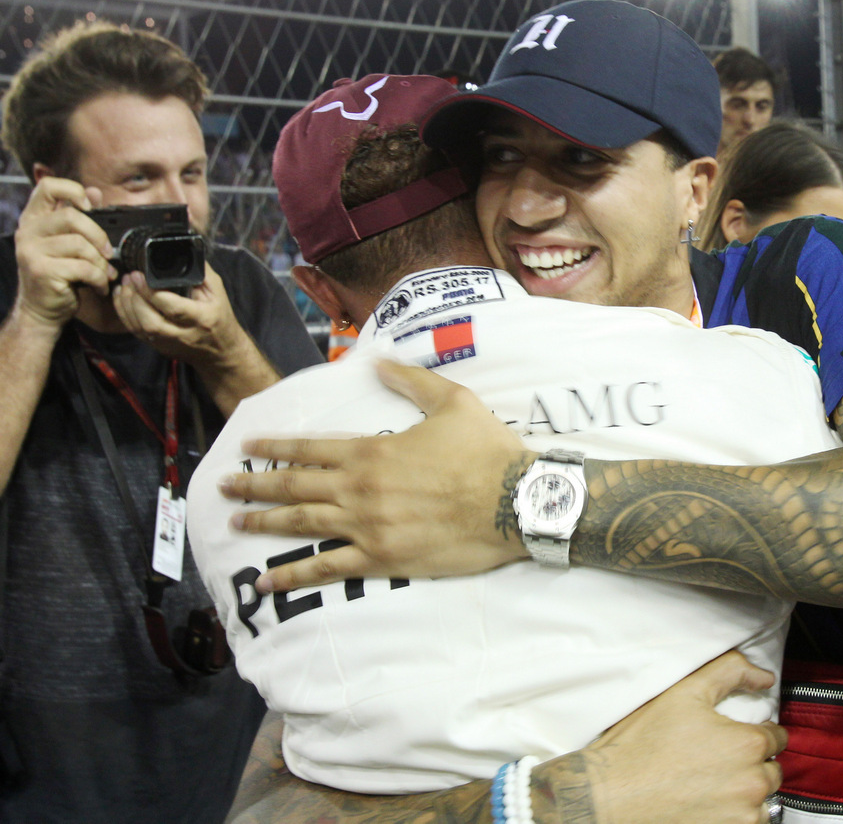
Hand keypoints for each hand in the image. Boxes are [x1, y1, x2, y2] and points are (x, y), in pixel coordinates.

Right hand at [11, 177, 115, 333]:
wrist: (42, 310)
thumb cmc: (59, 275)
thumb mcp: (67, 243)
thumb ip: (80, 218)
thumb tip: (96, 192)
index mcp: (33, 219)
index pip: (47, 186)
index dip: (72, 190)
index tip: (89, 206)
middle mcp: (28, 231)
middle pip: (71, 216)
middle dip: (98, 235)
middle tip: (107, 253)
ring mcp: (31, 251)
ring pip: (80, 244)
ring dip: (100, 262)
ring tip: (104, 274)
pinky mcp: (42, 270)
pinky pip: (84, 267)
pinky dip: (99, 278)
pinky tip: (99, 286)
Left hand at [113, 261, 250, 366]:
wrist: (222, 352)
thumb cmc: (220, 319)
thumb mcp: (219, 294)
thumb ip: (202, 274)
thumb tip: (186, 252)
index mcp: (202, 318)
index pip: (174, 308)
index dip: (152, 292)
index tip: (139, 275)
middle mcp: (184, 334)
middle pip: (152, 322)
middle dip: (135, 299)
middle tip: (129, 278)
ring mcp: (169, 343)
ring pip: (140, 329)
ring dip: (126, 306)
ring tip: (124, 286)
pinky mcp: (159, 347)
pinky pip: (135, 333)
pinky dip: (124, 315)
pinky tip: (123, 298)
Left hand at [220, 359, 536, 591]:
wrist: (514, 501)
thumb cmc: (485, 451)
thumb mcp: (452, 401)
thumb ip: (411, 382)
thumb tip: (378, 364)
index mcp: (371, 450)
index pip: (309, 447)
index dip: (274, 446)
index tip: (247, 446)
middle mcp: (358, 488)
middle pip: (293, 486)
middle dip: (254, 484)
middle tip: (224, 486)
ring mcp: (366, 526)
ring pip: (301, 524)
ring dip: (263, 523)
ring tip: (235, 522)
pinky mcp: (382, 559)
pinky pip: (327, 569)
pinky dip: (293, 575)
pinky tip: (267, 582)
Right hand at [579, 650, 786, 823]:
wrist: (611, 794)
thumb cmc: (644, 744)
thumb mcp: (686, 692)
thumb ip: (730, 672)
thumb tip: (765, 677)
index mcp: (748, 743)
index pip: (777, 736)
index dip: (755, 732)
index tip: (731, 737)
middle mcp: (753, 782)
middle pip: (772, 769)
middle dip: (752, 762)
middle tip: (717, 760)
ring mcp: (743, 815)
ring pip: (763, 799)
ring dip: (747, 791)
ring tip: (712, 783)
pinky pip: (751, 823)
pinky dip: (737, 814)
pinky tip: (710, 803)